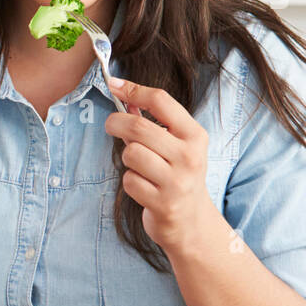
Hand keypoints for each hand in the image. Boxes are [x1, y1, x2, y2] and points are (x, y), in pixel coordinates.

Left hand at [104, 77, 217, 256]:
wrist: (192, 222)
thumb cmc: (179, 177)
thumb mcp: (176, 146)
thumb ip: (153, 122)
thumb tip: (124, 94)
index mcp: (195, 136)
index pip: (161, 101)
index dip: (133, 89)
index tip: (113, 83)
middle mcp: (189, 156)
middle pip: (139, 127)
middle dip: (116, 123)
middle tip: (110, 125)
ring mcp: (177, 181)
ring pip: (132, 154)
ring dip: (127, 158)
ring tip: (139, 166)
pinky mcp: (163, 203)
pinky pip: (130, 181)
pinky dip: (130, 182)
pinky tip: (144, 188)